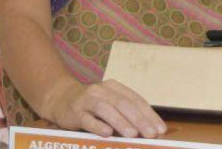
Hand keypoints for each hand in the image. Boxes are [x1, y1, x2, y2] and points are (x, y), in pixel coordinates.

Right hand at [50, 79, 167, 138]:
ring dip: (121, 122)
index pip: (136, 100)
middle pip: (124, 104)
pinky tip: (108, 133)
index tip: (161, 129)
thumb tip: (148, 130)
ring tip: (133, 135)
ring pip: (107, 109)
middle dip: (140, 119)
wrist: (60, 99)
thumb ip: (126, 113)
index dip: (150, 114)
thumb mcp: (110, 104)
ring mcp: (87, 100)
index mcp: (115, 87)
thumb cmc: (91, 106)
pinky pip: (87, 119)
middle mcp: (102, 90)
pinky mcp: (75, 112)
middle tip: (151, 134)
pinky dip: (98, 126)